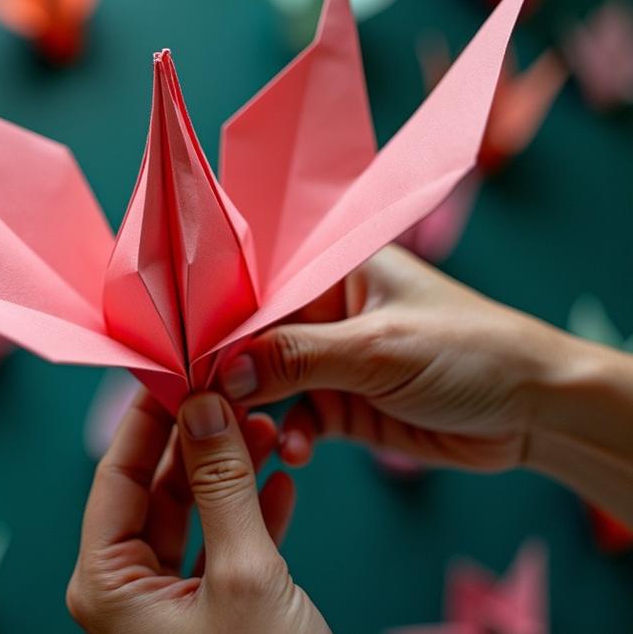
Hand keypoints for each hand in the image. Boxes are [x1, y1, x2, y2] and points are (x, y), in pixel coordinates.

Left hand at [67, 391, 329, 633]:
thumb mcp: (244, 572)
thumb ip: (222, 486)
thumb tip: (204, 408)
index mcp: (107, 585)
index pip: (118, 475)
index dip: (148, 418)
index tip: (178, 370)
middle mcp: (128, 592)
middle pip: (157, 490)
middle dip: (200, 440)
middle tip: (230, 392)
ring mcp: (168, 604)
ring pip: (195, 514)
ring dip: (232, 472)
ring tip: (265, 427)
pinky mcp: (211, 615)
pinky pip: (223, 548)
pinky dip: (252, 515)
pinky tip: (282, 482)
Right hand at [218, 245, 580, 470]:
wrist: (536, 412)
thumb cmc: (470, 352)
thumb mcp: (379, 348)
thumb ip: (299, 357)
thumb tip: (225, 370)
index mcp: (334, 267)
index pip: (259, 284)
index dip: (219, 315)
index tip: (182, 349)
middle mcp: (325, 310)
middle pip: (255, 335)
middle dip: (229, 369)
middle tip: (199, 401)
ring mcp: (332, 359)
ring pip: (269, 381)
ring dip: (255, 408)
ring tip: (243, 433)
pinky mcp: (343, 404)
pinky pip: (296, 418)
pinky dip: (290, 436)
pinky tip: (294, 451)